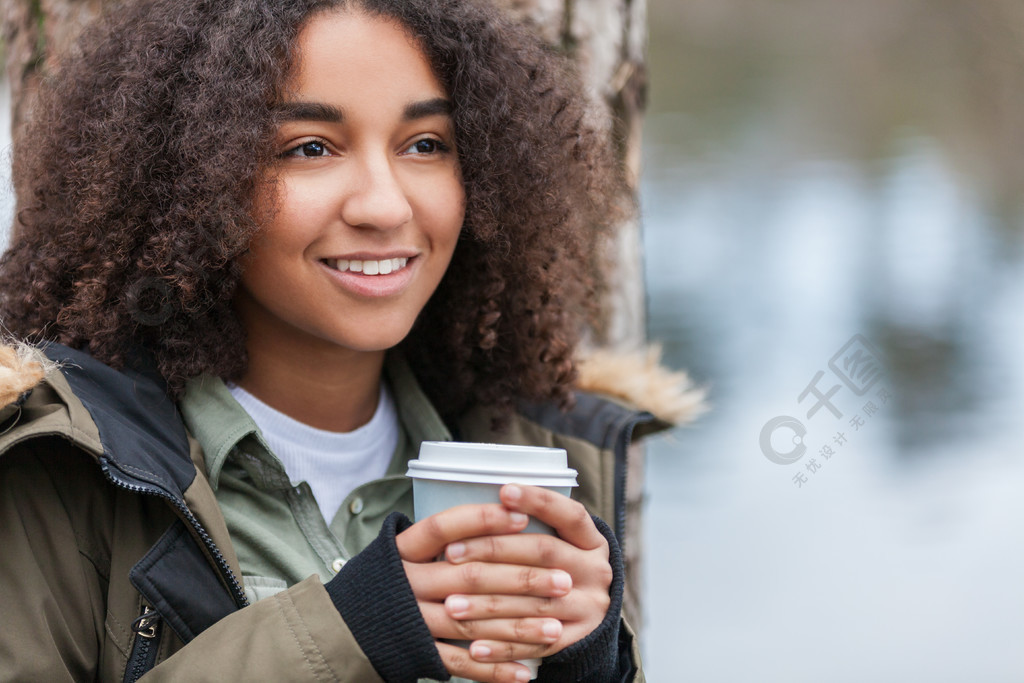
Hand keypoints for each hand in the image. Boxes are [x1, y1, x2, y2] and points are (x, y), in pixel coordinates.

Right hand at [396, 502, 571, 682]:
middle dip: (522, 579)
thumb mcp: (406, 550)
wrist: (351, 626)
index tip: (523, 514)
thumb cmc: (395, 578)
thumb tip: (511, 509)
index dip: (483, 520)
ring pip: (472, 623)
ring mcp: (411, 621)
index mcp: (403, 550)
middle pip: (470, 577)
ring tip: (554, 626)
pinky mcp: (417, 653)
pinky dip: (493, 670)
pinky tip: (525, 672)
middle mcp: (406, 583)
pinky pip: (459, 664)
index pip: (443, 527)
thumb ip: (446, 536)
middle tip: (563, 580)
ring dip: (517, 627)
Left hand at [441, 484, 612, 667]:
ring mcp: (589, 608)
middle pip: (543, 553)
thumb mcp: (564, 544)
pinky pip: (535, 645)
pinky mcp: (578, 640)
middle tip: (451, 553)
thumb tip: (485, 502)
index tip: (504, 490)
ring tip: (451, 604)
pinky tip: (473, 646)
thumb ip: (534, 528)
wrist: (591, 619)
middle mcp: (596, 571)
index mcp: (591, 541)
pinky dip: (502, 647)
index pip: (570, 514)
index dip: (538, 501)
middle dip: (493, 550)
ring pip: (533, 603)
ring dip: (488, 604)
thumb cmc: (561, 569)